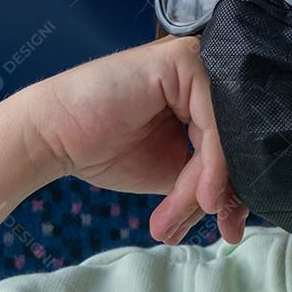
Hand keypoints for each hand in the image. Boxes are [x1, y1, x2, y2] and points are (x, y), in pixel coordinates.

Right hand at [21, 35, 249, 244]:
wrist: (53, 137)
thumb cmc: (102, 148)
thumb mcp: (170, 174)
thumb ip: (206, 182)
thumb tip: (238, 214)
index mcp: (201, 95)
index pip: (237, 142)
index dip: (237, 188)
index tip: (230, 228)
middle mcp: (203, 74)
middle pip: (238, 139)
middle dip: (229, 192)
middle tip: (224, 231)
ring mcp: (194, 63)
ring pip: (229, 134)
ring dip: (212, 185)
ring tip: (188, 215)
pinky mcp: (182, 60)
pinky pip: (213, 120)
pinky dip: (212, 163)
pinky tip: (201, 194)